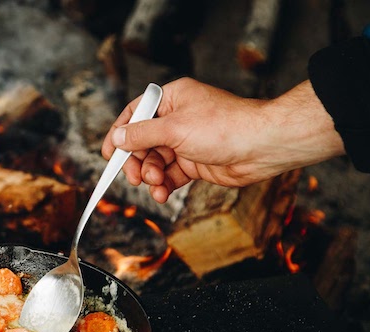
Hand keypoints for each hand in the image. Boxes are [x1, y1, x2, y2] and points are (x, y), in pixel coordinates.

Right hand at [101, 77, 344, 202]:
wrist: (262, 147)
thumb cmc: (224, 127)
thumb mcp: (174, 129)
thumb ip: (141, 135)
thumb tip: (117, 138)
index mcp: (172, 99)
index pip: (135, 114)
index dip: (119, 133)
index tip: (108, 154)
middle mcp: (177, 119)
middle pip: (142, 142)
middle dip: (136, 161)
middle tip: (134, 178)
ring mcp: (185, 142)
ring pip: (154, 161)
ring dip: (150, 176)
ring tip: (155, 185)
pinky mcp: (194, 162)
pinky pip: (169, 175)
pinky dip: (163, 185)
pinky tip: (162, 194)